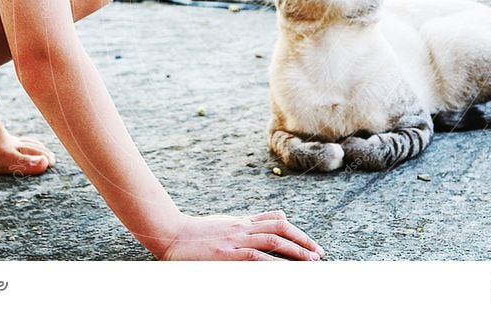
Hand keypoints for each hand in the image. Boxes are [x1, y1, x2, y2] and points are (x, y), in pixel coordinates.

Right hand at [158, 210, 325, 260]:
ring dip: (295, 251)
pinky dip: (274, 263)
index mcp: (242, 222)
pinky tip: (286, 271)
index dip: (297, 231)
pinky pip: (256, 257)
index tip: (311, 245)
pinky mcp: (227, 253)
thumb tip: (267, 222)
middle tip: (319, 254)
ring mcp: (236, 239)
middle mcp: (242, 227)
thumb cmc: (195, 233)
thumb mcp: (223, 224)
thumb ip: (245, 224)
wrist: (171, 233)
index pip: (276, 219)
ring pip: (273, 240)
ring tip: (311, 262)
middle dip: (303, 241)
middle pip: (281, 227)